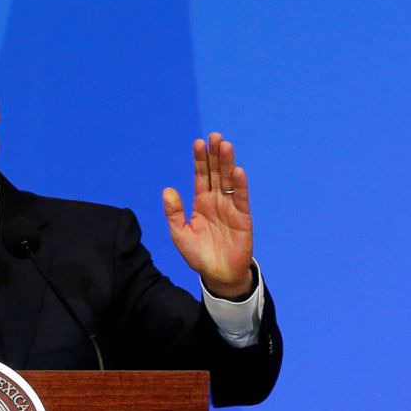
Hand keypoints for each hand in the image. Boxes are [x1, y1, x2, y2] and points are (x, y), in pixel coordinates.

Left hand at [162, 132, 254, 298]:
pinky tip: (237, 171)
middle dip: (215, 155)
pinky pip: (241, 199)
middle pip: (216, 173)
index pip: (201, 176)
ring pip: (229, 181)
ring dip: (228, 163)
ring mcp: (230, 207)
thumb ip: (174, 212)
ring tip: (225, 146)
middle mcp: (216, 201)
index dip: (200, 160)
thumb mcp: (180, 234)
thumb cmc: (198, 254)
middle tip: (214, 136)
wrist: (218, 274)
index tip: (198, 143)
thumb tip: (167, 189)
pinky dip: (239, 186)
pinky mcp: (243, 218)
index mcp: (201, 202)